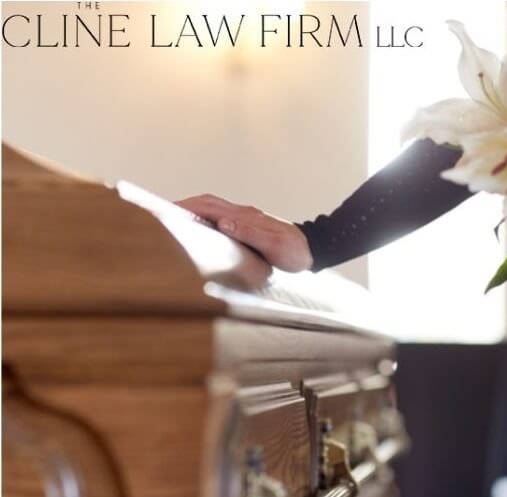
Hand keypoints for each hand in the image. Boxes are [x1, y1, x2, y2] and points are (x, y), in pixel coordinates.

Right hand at [175, 194, 313, 271]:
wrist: (314, 250)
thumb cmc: (296, 251)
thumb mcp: (274, 245)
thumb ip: (250, 233)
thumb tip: (223, 222)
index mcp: (245, 216)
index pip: (209, 206)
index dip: (187, 206)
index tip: (166, 209)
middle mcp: (243, 214)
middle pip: (207, 204)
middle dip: (184, 207)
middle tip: (161, 214)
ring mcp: (246, 219)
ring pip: (213, 210)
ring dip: (193, 213)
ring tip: (173, 222)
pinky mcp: (248, 227)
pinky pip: (221, 219)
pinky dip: (205, 221)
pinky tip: (198, 232)